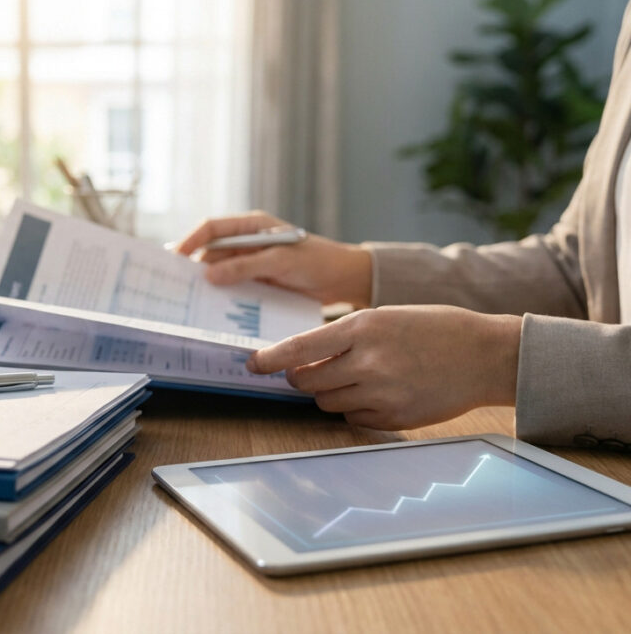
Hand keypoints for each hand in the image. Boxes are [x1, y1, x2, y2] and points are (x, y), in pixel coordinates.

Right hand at [174, 212, 373, 307]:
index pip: (212, 228)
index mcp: (251, 226)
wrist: (344, 280)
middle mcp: (246, 243)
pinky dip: (221, 297)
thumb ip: (245, 267)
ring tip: (186, 301)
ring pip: (219, 273)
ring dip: (206, 285)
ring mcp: (250, 264)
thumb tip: (208, 275)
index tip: (174, 258)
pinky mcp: (256, 283)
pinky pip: (232, 288)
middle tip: (173, 286)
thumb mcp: (280, 261)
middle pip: (211, 253)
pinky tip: (211, 310)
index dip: (191, 241)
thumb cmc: (317, 261)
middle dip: (193, 267)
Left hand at [246, 305, 521, 429]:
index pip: (300, 348)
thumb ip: (345, 336)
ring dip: (328, 393)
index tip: (253, 364)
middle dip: (300, 378)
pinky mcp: (394, 417)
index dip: (270, 359)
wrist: (484, 355)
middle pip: (307, 381)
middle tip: (305, 373)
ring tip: (353, 378)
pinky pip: (353, 418)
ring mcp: (382, 392)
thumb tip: (303, 360)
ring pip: (327, 402)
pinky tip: (374, 393)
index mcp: (363, 328)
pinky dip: (353, 409)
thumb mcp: (385, 317)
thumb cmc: (434, 329)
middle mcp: (368, 361)